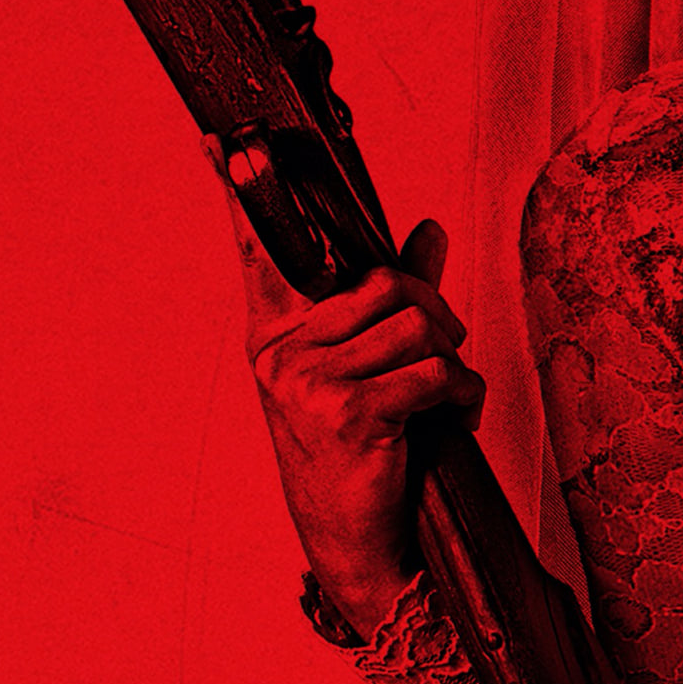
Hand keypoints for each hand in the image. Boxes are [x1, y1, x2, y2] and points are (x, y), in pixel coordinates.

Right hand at [218, 145, 481, 632]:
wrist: (359, 545)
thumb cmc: (363, 453)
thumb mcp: (371, 367)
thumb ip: (396, 297)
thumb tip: (428, 230)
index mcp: (275, 333)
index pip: (260, 251)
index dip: (245, 191)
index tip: (221, 138)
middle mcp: (280, 352)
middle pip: (386, 281)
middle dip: (435, 314)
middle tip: (441, 355)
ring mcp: (308, 382)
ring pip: (416, 324)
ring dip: (451, 360)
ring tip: (441, 397)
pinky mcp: (347, 412)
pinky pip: (432, 371)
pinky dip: (460, 396)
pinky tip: (448, 422)